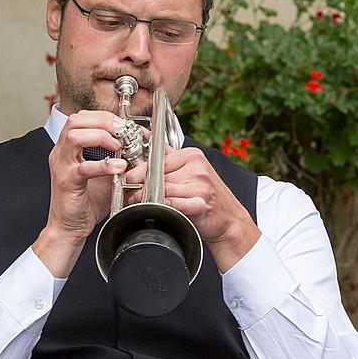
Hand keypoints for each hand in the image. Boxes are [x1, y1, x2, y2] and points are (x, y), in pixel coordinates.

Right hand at [33, 110, 126, 276]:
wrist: (69, 228)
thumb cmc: (85, 203)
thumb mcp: (103, 175)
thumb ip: (115, 160)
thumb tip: (138, 149)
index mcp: (68, 149)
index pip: (82, 118)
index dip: (105, 117)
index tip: (124, 125)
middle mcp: (61, 153)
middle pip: (77, 120)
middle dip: (104, 121)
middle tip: (123, 131)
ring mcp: (62, 166)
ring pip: (75, 136)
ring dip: (101, 136)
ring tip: (118, 146)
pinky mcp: (67, 182)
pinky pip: (84, 167)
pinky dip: (104, 165)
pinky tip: (118, 168)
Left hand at [125, 146, 259, 271]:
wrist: (229, 219)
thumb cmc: (206, 196)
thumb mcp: (190, 170)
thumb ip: (169, 157)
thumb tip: (146, 138)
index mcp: (192, 156)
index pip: (158, 158)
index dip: (139, 169)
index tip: (128, 177)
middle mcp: (197, 168)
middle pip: (157, 173)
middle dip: (139, 184)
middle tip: (129, 192)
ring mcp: (200, 185)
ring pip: (162, 188)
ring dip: (146, 197)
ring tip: (137, 202)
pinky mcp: (201, 203)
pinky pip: (174, 202)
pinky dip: (162, 206)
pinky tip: (155, 209)